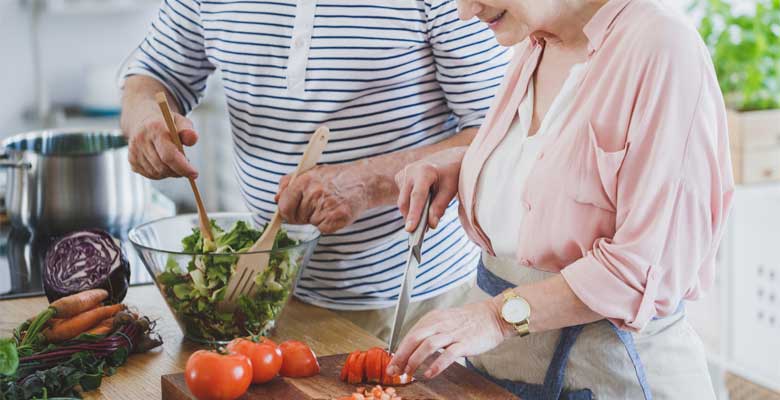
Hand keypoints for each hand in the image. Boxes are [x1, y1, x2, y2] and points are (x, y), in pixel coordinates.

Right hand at [124, 103, 198, 179]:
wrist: (144, 120)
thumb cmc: (167, 123)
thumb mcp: (181, 122)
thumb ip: (188, 131)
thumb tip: (193, 138)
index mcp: (155, 128)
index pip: (169, 155)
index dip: (183, 167)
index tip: (195, 174)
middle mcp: (141, 140)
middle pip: (163, 166)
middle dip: (178, 171)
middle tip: (188, 169)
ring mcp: (134, 151)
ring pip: (157, 173)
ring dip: (170, 173)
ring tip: (176, 163)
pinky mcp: (131, 160)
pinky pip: (150, 175)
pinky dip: (161, 174)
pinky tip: (165, 164)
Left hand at [275, 163, 370, 233]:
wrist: (363, 181)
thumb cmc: (336, 178)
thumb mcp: (311, 172)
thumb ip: (289, 183)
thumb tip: (276, 198)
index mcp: (305, 181)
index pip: (284, 205)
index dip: (286, 211)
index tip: (291, 212)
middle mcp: (314, 193)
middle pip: (296, 217)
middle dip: (303, 215)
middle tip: (316, 205)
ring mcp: (325, 206)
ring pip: (309, 223)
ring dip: (316, 219)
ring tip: (328, 206)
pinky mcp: (336, 218)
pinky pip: (322, 229)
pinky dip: (327, 225)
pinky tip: (334, 213)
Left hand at [386, 298, 513, 378]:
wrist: (492, 316)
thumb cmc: (468, 321)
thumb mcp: (444, 321)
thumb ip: (429, 333)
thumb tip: (411, 350)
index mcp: (433, 319)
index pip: (410, 334)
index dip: (398, 351)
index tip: (392, 364)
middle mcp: (440, 324)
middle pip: (414, 339)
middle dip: (401, 356)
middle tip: (395, 371)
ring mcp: (453, 333)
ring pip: (428, 346)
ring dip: (415, 361)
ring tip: (409, 373)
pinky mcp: (465, 343)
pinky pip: (448, 355)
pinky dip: (436, 365)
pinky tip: (429, 374)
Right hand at [395, 147, 465, 231]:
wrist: (450, 157)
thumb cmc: (453, 173)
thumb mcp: (451, 189)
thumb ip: (440, 207)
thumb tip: (431, 225)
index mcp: (424, 171)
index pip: (417, 197)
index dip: (413, 214)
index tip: (410, 229)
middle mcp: (410, 170)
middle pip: (405, 201)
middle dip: (411, 217)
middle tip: (420, 231)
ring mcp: (404, 172)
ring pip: (403, 200)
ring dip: (412, 210)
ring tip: (425, 214)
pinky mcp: (401, 176)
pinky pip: (403, 196)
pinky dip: (411, 203)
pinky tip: (423, 201)